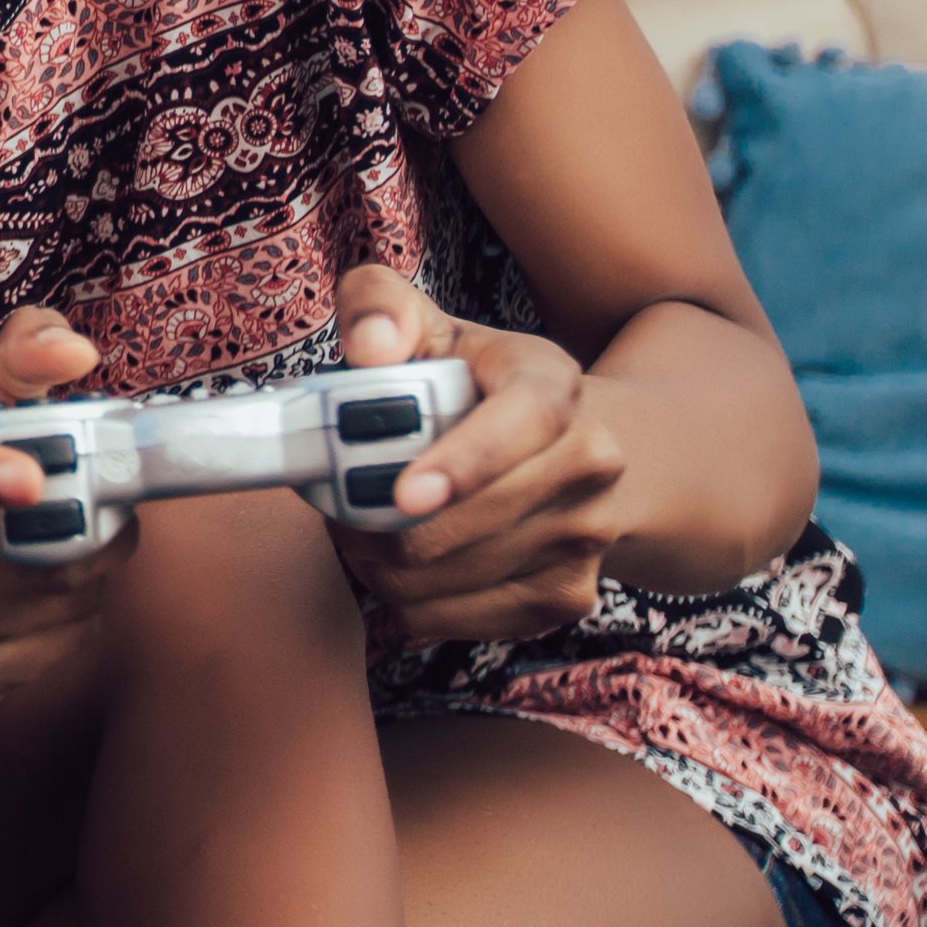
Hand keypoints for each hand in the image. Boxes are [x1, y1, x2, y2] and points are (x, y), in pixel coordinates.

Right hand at [0, 307, 134, 702]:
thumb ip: (17, 367)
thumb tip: (76, 350)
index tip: (30, 476)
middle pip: (13, 552)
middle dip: (88, 530)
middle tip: (113, 510)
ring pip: (45, 603)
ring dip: (91, 575)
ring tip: (84, 549)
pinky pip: (50, 651)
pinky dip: (77, 621)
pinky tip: (58, 597)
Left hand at [327, 264, 621, 639]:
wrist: (564, 449)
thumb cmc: (472, 383)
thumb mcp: (427, 327)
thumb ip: (380, 307)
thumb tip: (370, 348)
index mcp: (554, 385)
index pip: (523, 422)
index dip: (464, 462)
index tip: (402, 494)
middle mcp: (590, 462)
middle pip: (478, 520)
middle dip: (385, 524)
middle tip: (336, 508)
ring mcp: (587, 537)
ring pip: (458, 577)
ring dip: (385, 565)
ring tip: (360, 531)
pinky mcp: (567, 596)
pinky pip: (459, 619)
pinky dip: (408, 600)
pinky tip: (395, 567)